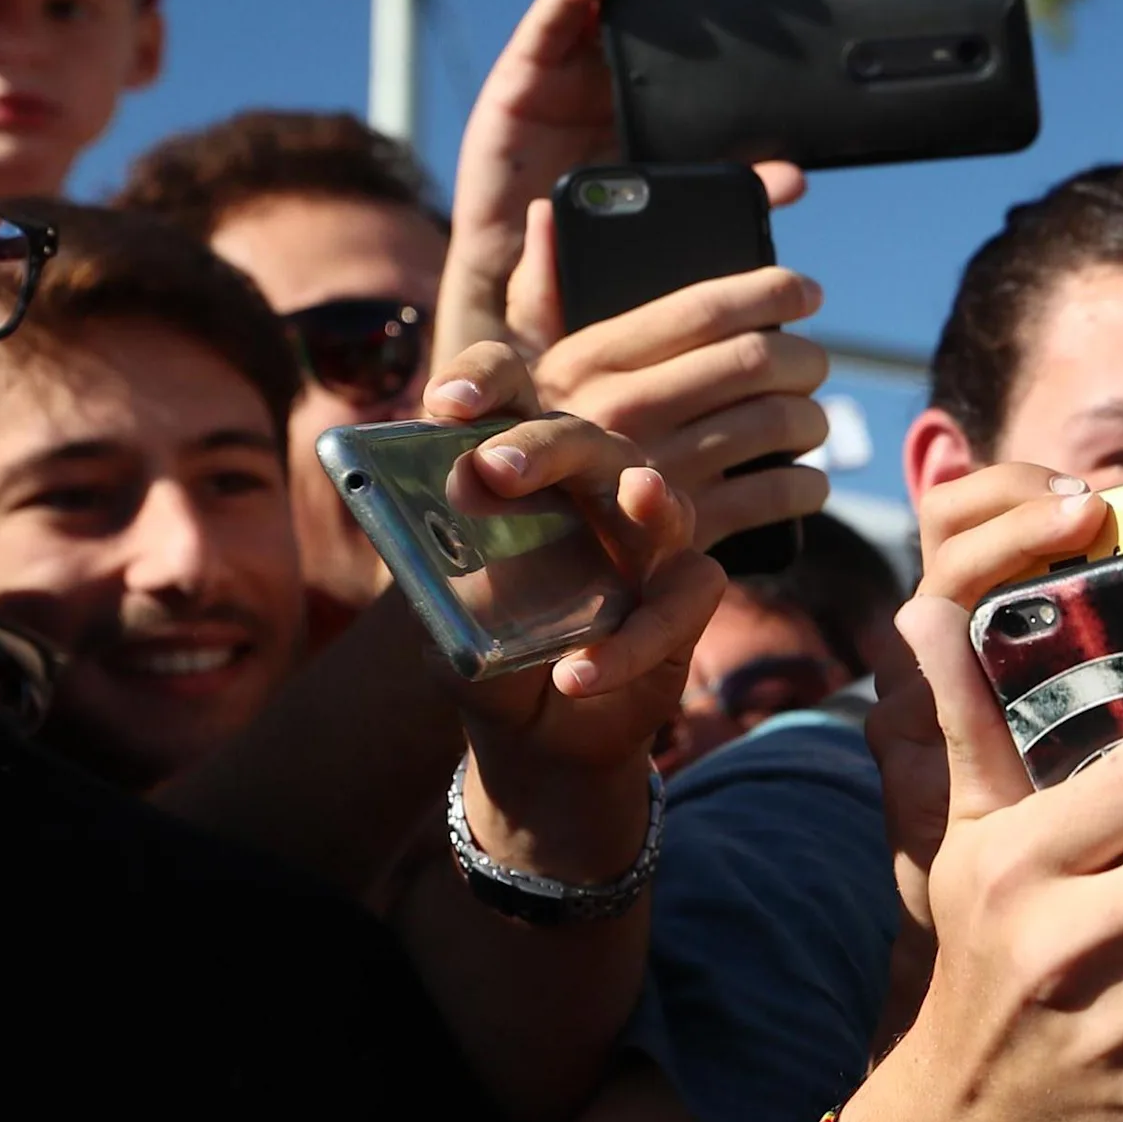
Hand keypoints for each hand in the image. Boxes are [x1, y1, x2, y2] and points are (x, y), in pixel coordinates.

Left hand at [420, 347, 725, 882]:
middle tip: (496, 469)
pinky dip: (634, 641)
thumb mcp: (446, 626)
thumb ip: (443, 587)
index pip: (505, 400)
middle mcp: (584, 490)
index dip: (482, 382)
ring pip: (657, 495)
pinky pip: (682, 598)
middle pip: (582, 439)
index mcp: (516, 475)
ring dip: (649, 500)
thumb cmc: (488, 661)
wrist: (538, 739)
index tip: (444, 403)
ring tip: (640, 496)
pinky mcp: (685, 594)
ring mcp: (644, 538)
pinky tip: (579, 676)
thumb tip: (437, 557)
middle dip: (545, 446)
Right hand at [438, 0, 806, 363]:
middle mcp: (617, 65)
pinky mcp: (524, 75)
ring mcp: (570, 64)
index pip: (702, 23)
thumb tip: (795, 177)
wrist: (534, 272)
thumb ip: (731, 184)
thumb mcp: (678, 204)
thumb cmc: (606, 231)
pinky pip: (551, 21)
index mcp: (663, 89)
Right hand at [521, 255, 832, 549]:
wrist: (517, 551)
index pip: (705, 307)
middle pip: (758, 361)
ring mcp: (657, 472)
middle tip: (813, 360)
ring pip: (780, 423)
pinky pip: (780, 494)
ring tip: (809, 416)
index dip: (772, 289)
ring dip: (814, 417)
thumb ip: (540, 287)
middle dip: (804, 356)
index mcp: (590, 359)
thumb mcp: (522, 363)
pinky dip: (809, 485)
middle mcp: (623, 411)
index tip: (806, 290)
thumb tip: (547, 213)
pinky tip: (805, 477)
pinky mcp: (686, 529)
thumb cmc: (533, 440)